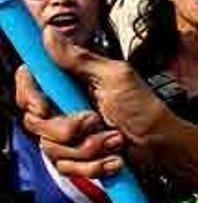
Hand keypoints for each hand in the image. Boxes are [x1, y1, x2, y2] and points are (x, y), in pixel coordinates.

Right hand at [16, 28, 169, 176]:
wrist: (162, 145)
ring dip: (89, 148)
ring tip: (115, 139)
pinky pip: (67, 168)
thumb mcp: (116, 77)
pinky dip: (94, 167)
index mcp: (69, 84)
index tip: (43, 107)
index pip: (29, 84)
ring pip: (52, 148)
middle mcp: (63, 108)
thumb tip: (50, 34)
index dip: (29, 95)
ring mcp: (68, 135)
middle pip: (35, 121)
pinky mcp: (76, 158)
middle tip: (95, 121)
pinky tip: (115, 159)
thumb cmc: (146, 109)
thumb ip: (80, 59)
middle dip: (67, 129)